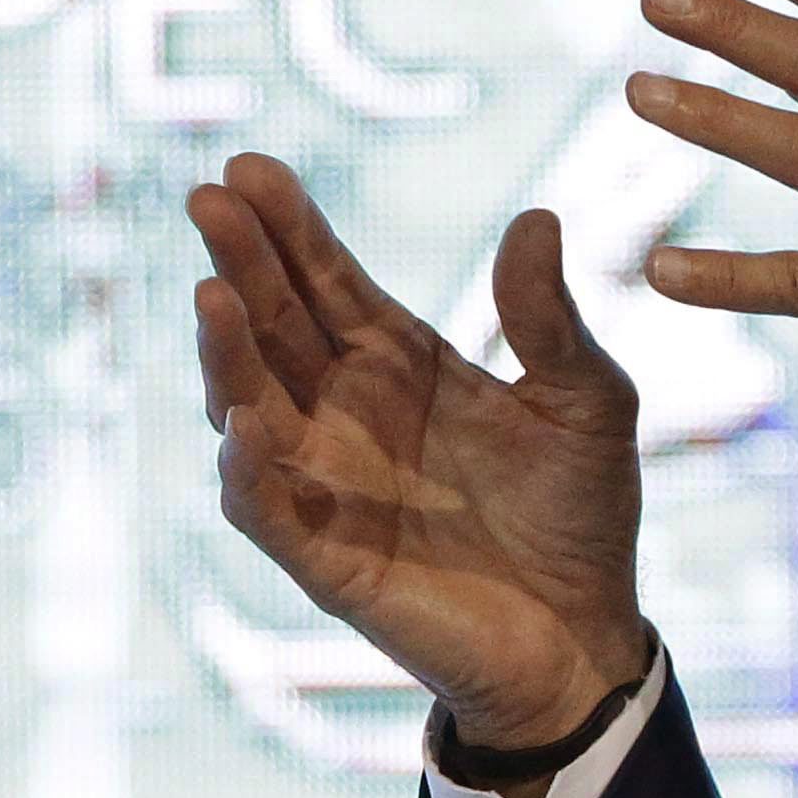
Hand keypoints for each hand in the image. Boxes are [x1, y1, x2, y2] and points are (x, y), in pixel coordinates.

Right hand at [187, 152, 648, 748]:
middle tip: (209, 195)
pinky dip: (246, 468)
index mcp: (403, 364)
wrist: (587, 633)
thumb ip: (550, 320)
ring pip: (248, 405)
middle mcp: (348, 413)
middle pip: (276, 324)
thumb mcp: (588, 400)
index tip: (251, 164)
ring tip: (213, 293)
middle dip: (241, 261)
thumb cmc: (583, 513)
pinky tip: (241, 423)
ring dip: (224, 353)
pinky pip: (264, 508)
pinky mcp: (326, 558)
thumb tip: (536, 216)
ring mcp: (327, 484)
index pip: (328, 281)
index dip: (289, 227)